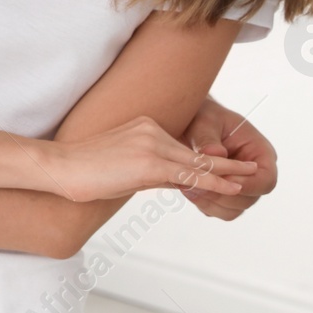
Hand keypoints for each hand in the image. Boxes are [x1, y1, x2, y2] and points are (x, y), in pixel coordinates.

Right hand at [47, 115, 257, 202]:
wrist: (61, 167)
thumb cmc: (84, 171)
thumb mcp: (124, 167)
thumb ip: (153, 170)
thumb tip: (178, 181)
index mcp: (144, 125)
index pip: (182, 147)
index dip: (206, 159)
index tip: (226, 166)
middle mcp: (151, 129)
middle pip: (196, 151)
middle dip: (225, 162)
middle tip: (251, 165)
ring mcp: (151, 144)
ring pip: (197, 162)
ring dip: (226, 173)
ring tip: (249, 177)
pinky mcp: (150, 161)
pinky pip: (189, 174)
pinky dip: (213, 182)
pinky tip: (231, 187)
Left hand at [178, 96, 277, 219]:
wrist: (187, 122)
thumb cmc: (202, 116)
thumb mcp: (205, 121)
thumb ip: (209, 138)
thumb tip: (215, 154)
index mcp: (261, 153)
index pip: (266, 180)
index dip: (247, 185)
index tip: (223, 180)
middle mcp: (254, 174)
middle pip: (249, 199)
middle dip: (223, 195)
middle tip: (197, 184)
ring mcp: (238, 186)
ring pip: (232, 210)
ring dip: (210, 202)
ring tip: (187, 186)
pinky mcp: (221, 194)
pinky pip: (216, 210)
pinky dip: (202, 203)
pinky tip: (185, 187)